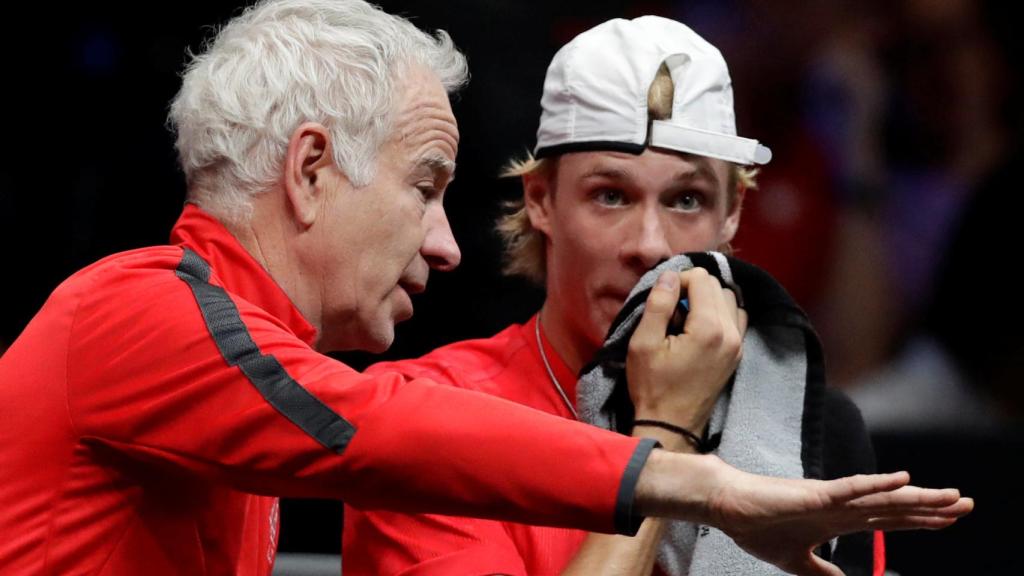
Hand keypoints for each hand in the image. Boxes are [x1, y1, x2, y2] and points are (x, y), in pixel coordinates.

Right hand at [627, 269, 746, 432]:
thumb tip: (670, 275)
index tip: (663, 298)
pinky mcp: (738, 353)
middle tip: (671, 308)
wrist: (671, 425)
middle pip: (718, 286)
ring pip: (730, 299)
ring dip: (708, 299)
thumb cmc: (652, 385)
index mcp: (708, 329)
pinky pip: (737, 317)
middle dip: (693, 288)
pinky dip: (720, 313)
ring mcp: (738, 344)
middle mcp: (730, 333)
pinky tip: (700, 326)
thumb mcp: (643, 343)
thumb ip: (658, 304)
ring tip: (685, 317)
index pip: (701, 280)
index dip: (678, 281)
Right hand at [702, 457, 972, 575]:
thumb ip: (823, 572)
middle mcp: (842, 506)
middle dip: (932, 508)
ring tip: (949, 496)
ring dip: (917, 497)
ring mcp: (831, 498)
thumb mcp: (797, 561)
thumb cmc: (757, 527)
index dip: (920, 521)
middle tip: (967, 504)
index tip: (949, 520)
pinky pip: (852, 488)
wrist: (729, 507)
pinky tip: (902, 479)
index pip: (888, 519)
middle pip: (895, 507)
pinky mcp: (816, 493)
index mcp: (838, 520)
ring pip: (883, 498)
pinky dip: (878, 484)